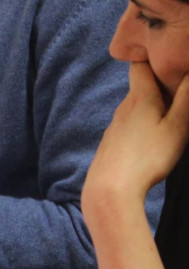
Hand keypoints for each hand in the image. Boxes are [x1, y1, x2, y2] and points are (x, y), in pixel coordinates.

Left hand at [83, 62, 188, 208]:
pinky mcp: (110, 144)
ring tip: (169, 115)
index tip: (169, 55)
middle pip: (140, 87)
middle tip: (180, 87)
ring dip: (150, 106)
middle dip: (158, 84)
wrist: (109, 190)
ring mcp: (113, 127)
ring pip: (134, 108)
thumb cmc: (147, 158)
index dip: (153, 56)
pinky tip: (150, 139)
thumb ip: (187, 99)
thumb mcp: (176, 127)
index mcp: (139, 98)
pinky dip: (140, 125)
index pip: (140, 65)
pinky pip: (128, 127)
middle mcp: (122, 109)